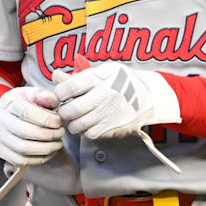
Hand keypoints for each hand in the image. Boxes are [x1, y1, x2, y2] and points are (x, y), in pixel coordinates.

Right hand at [0, 87, 64, 166]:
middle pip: (25, 132)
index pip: (26, 112)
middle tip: (61, 133)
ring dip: (46, 148)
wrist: (3, 116)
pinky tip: (49, 152)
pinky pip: (21, 161)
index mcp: (9, 103)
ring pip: (23, 149)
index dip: (46, 118)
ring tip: (57, 143)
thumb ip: (44, 96)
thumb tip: (51, 101)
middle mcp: (0, 120)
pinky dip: (38, 159)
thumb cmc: (22, 104)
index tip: (59, 121)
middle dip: (48, 134)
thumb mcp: (32, 94)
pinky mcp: (1, 152)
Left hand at [52, 60, 180, 139]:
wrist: (150, 97)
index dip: (60, 92)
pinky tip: (89, 123)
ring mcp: (109, 114)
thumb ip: (78, 76)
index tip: (62, 94)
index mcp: (101, 77)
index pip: (69, 88)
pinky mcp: (112, 129)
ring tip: (77, 116)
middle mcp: (105, 96)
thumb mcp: (103, 71)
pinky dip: (85, 130)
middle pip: (71, 110)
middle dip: (64, 111)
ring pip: (77, 125)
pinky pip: (89, 134)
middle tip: (67, 109)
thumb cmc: (123, 81)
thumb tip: (56, 76)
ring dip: (73, 122)